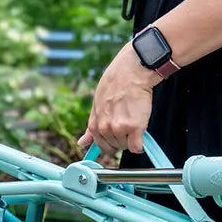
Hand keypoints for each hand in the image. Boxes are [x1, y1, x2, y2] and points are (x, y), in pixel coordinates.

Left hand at [78, 43, 159, 157]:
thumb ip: (91, 128)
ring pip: (127, 147)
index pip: (103, 147)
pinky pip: (137, 147)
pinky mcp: (135, 128)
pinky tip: (141, 131)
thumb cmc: (114, 86)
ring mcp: (119, 129)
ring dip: (132, 138)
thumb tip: (81, 144)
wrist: (130, 73)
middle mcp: (105, 128)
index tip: (118, 135)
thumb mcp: (96, 106)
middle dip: (123, 139)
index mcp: (95, 125)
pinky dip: (141, 144)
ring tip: (133, 119)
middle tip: (128, 122)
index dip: (112, 142)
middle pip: (116, 147)